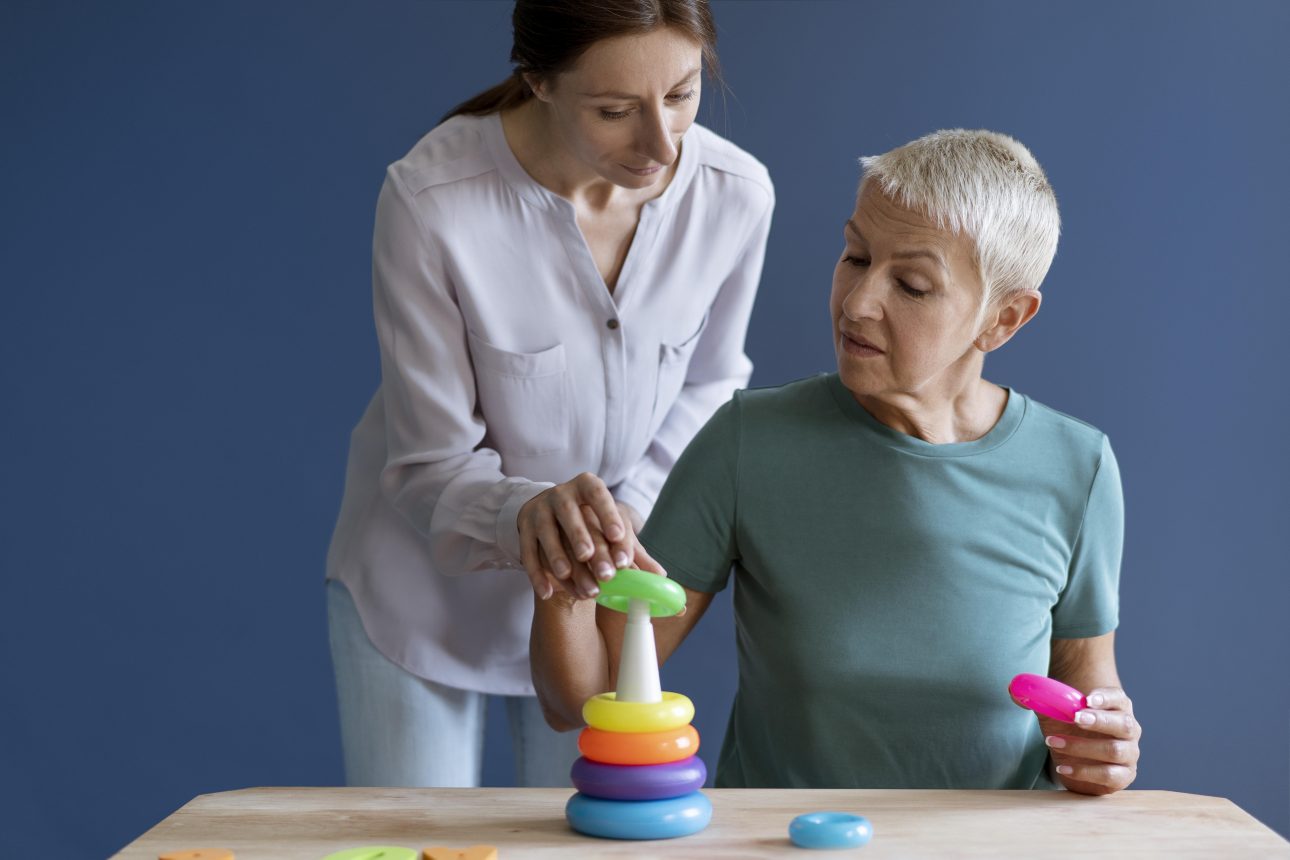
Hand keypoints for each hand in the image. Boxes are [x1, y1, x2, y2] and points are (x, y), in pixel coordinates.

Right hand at [518, 473, 647, 599]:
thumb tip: (661, 576)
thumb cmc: (591, 522)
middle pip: (570, 515)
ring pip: (547, 533)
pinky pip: (528, 552)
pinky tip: (548, 593)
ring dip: (559, 558)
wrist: (552, 515)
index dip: (608, 515)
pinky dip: (537, 574)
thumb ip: (632, 551)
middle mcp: (561, 494)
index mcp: (587, 486)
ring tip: (571, 579)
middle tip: (600, 569)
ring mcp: (539, 510)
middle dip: (584, 541)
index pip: (598, 496)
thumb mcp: (611, 529)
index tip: (618, 537)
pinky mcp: (524, 529)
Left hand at [1035, 687, 1140, 794]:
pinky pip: (1109, 775)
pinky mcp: (1123, 776)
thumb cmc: (1069, 726)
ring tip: (1052, 742)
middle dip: (1099, 721)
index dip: (1106, 697)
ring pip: (1114, 750)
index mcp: (1118, 707)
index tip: (1086, 698)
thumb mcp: (1055, 710)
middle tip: (1074, 717)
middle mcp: (1129, 730)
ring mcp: (1129, 754)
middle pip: (1123, 724)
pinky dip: (1085, 772)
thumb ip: (1038, 698)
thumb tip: (1014, 690)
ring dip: (1082, 747)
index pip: (1118, 698)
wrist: (1079, 756)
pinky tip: (1062, 767)